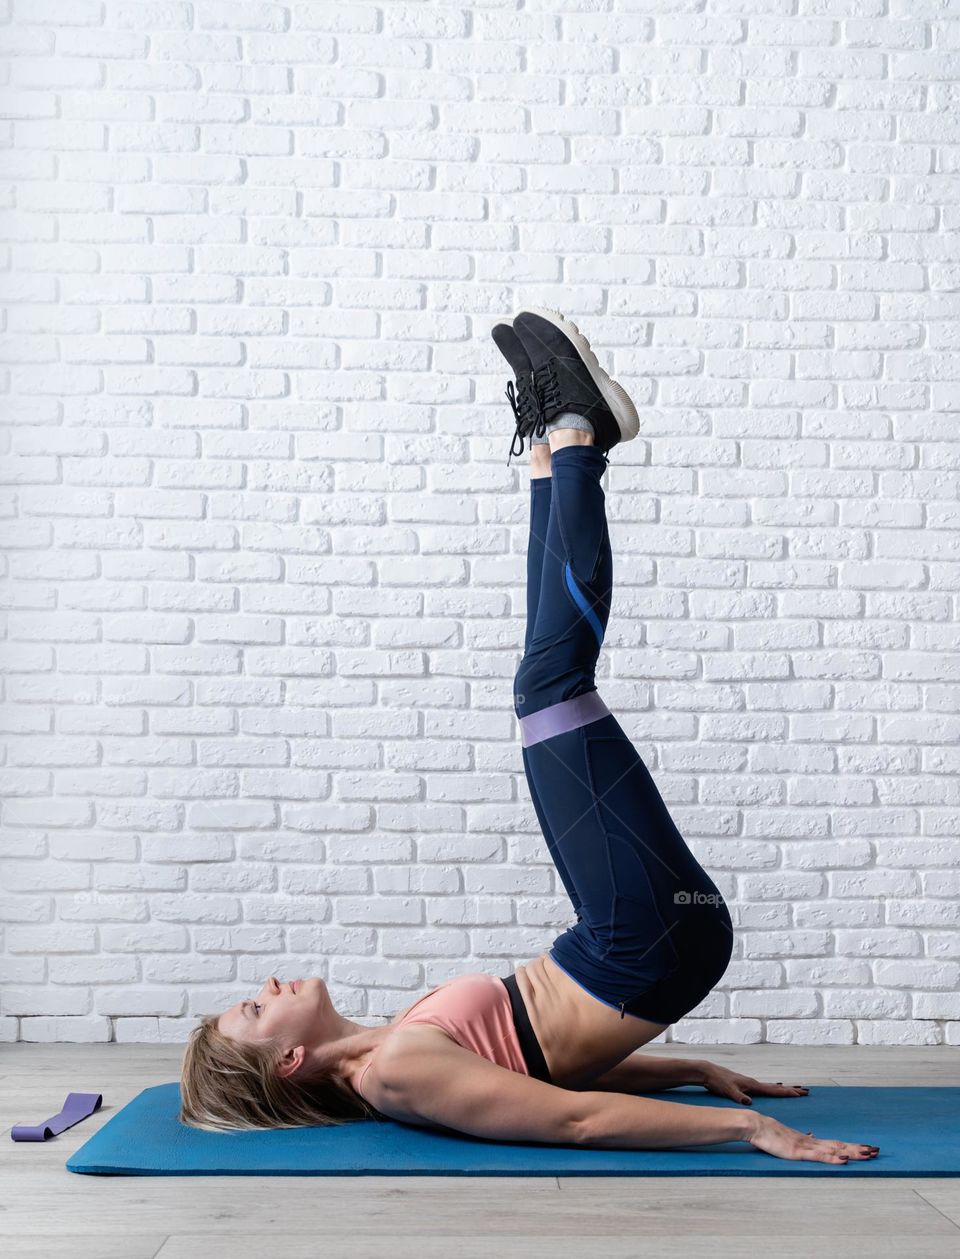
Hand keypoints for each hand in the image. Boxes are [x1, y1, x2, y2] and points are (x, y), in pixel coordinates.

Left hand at [700, 1062, 809, 1104]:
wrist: (708, 1072)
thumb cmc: (718, 1081)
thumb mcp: (728, 1090)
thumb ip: (738, 1096)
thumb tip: (749, 1102)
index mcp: (752, 1085)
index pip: (774, 1090)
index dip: (788, 1093)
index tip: (801, 1093)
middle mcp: (754, 1083)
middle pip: (777, 1088)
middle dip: (791, 1090)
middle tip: (805, 1091)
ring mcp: (750, 1084)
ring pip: (771, 1087)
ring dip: (783, 1089)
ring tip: (794, 1089)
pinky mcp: (745, 1085)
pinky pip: (764, 1088)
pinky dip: (773, 1089)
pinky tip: (774, 1088)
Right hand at [749, 1112, 879, 1164]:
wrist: (756, 1125)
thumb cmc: (770, 1134)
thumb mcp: (788, 1140)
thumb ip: (802, 1140)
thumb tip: (812, 1137)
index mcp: (810, 1141)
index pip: (836, 1144)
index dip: (852, 1146)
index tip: (867, 1148)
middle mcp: (812, 1142)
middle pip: (840, 1145)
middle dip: (859, 1149)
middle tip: (877, 1150)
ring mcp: (806, 1146)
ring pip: (833, 1149)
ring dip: (852, 1152)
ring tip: (868, 1154)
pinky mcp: (797, 1152)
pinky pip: (818, 1156)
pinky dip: (832, 1158)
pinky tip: (843, 1159)